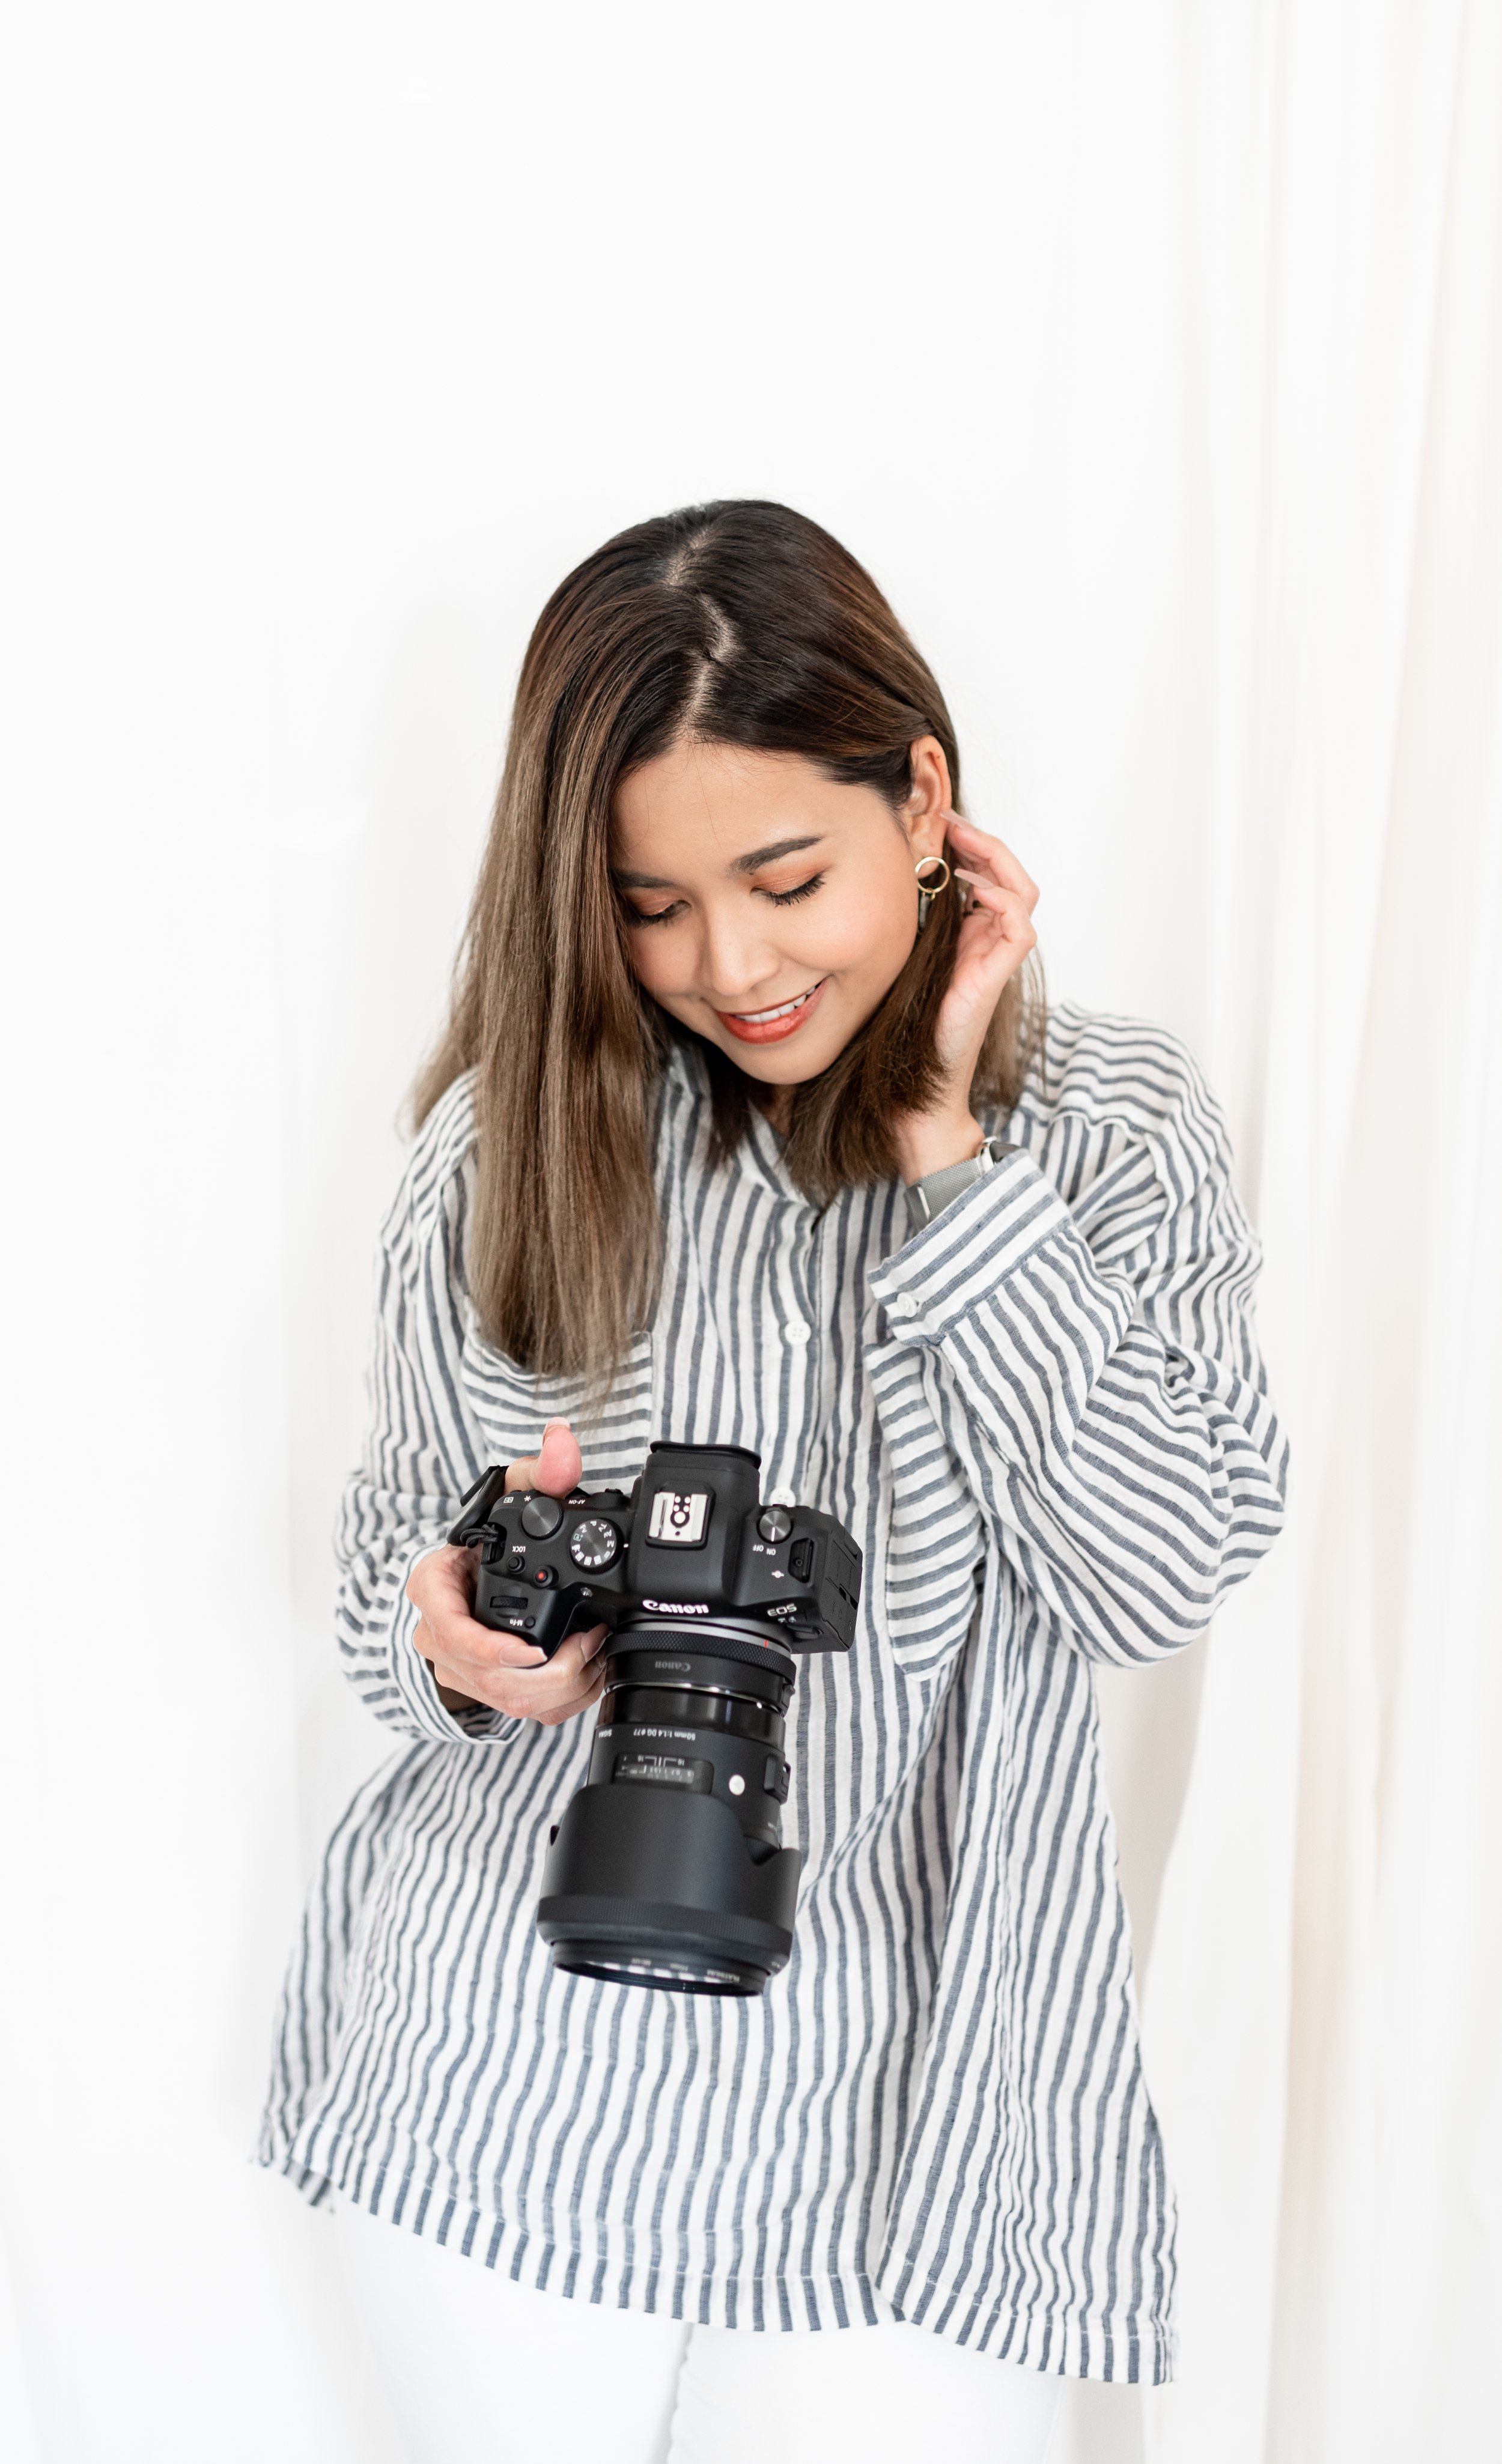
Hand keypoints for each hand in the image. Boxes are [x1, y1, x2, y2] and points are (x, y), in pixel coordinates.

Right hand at [406, 1419, 607, 1727]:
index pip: (449, 1629)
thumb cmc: (484, 1539)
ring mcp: (457, 1668)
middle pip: (489, 1678)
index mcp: (433, 1589)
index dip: (490, 1649)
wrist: (466, 1577)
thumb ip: (539, 1470)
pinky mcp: (481, 1690)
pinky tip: (587, 1674)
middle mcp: (437, 1636)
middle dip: (548, 1673)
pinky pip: (520, 1710)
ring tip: (595, 1656)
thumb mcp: (508, 1496)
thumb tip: (561, 1439)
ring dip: (559, 1688)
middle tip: (590, 1646)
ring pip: (507, 1701)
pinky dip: (560, 1699)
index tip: (532, 1652)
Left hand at [891, 814, 1038, 1182]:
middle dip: (983, 840)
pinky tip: (972, 888)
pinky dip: (1002, 900)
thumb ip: (903, 921)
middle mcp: (989, 940)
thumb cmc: (902, 1025)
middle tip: (949, 819)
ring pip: (1024, 890)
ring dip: (996, 860)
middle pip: (1011, 873)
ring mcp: (996, 957)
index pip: (985, 873)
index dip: (968, 842)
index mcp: (970, 932)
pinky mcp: (996, 975)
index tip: (937, 818)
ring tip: (961, 841)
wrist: (913, 1081)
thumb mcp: (897, 956)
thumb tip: (878, 877)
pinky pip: (1020, 927)